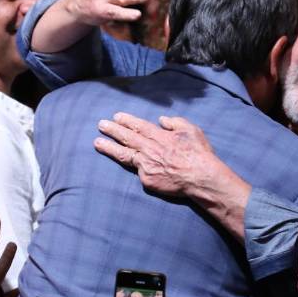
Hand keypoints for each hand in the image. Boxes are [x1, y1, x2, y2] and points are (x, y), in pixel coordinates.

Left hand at [95, 112, 220, 197]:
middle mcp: (149, 149)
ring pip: (124, 155)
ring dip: (109, 147)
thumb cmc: (198, 153)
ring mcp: (146, 165)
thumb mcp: (191, 130)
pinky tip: (129, 166)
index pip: (138, 126)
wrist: (200, 177)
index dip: (126, 120)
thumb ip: (175, 122)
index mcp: (159, 136)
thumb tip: (162, 120)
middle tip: (100, 125)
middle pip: (126, 138)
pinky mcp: (147, 180)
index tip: (116, 116)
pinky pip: (140, 172)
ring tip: (97, 143)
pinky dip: (135, 168)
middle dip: (112, 130)